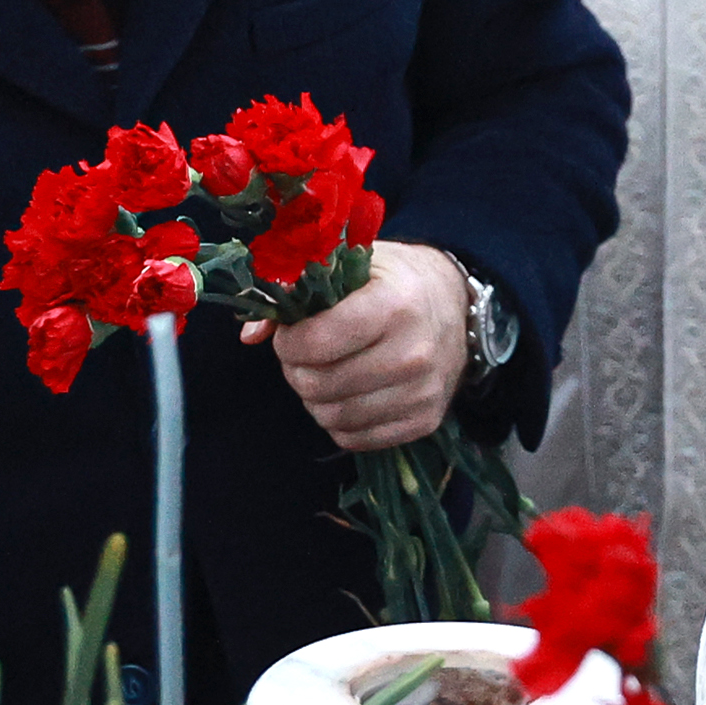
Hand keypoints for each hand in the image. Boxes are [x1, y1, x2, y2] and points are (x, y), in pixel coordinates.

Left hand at [251, 242, 470, 452]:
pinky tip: (346, 393)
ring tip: (323, 373)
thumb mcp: (351, 265)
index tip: (290, 333)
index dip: (289, 342)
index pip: (318, 342)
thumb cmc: (393, 281)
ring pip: (333, 418)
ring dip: (314, 399)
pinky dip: (339, 421)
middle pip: (319, 385)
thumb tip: (251, 335)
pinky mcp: (424, 421)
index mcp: (394, 304)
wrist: (454, 306)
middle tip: (303, 355)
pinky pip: (356, 439)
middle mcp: (413, 352)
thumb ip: (296, 289)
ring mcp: (422, 392)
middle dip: (296, 370)